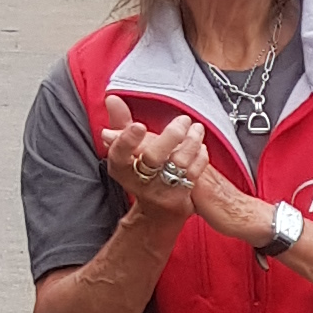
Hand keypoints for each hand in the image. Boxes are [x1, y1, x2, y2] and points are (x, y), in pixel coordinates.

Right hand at [101, 94, 206, 227]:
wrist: (157, 213)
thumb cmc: (141, 175)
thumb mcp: (127, 152)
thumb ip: (120, 124)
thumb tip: (112, 99)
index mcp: (122, 170)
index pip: (118, 155)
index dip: (126, 141)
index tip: (138, 126)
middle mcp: (140, 182)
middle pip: (153, 157)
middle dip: (170, 135)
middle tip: (182, 120)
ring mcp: (161, 192)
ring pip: (178, 164)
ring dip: (191, 142)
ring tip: (196, 128)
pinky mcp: (181, 199)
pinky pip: (193, 175)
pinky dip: (200, 157)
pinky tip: (200, 146)